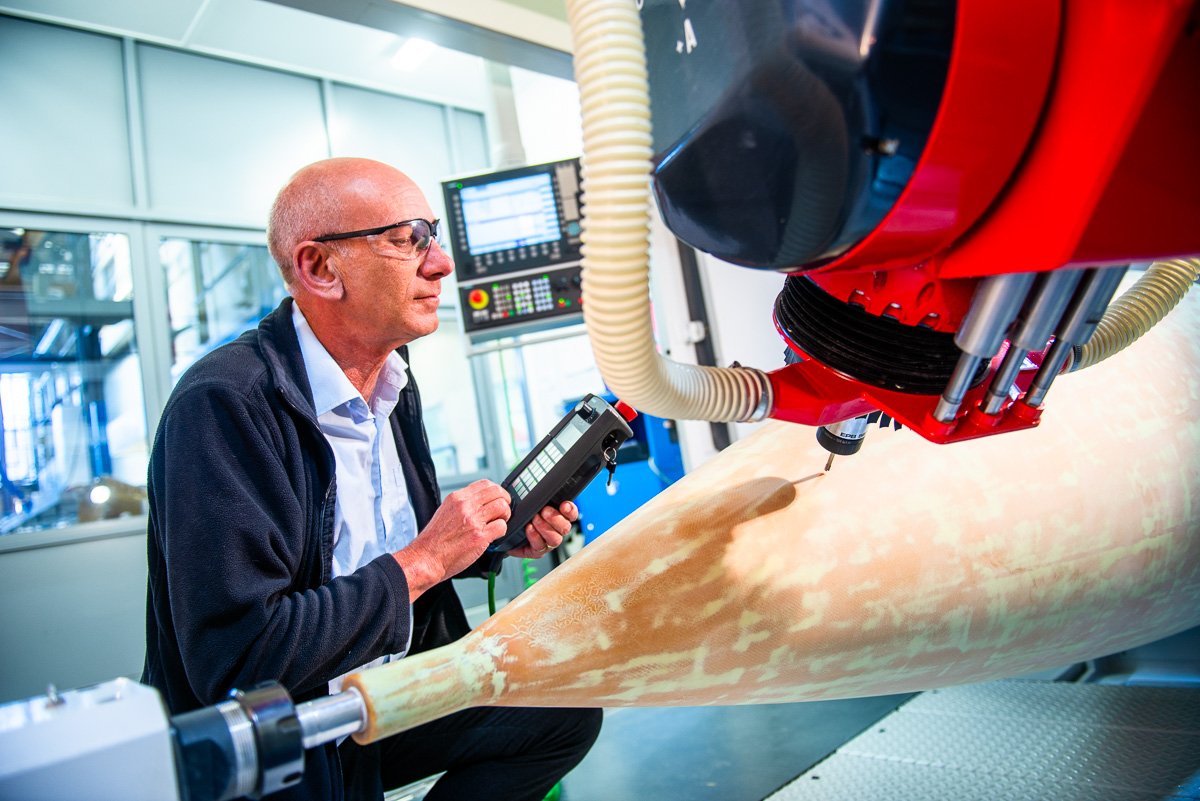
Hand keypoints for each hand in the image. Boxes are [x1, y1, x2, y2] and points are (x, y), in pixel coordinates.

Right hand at [393, 480, 510, 599]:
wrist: (425, 558)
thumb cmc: (433, 541)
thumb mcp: (445, 512)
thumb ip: (462, 505)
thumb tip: (480, 504)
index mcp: (457, 498)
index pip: (485, 483)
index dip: (497, 491)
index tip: (499, 499)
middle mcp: (465, 506)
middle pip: (497, 492)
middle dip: (505, 501)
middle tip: (503, 512)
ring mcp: (473, 520)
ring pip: (502, 507)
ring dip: (505, 516)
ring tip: (498, 524)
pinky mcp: (479, 536)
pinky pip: (502, 527)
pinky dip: (502, 532)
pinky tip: (493, 537)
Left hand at [507, 501, 577, 558]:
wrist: (505, 528)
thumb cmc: (518, 513)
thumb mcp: (529, 501)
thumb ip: (539, 497)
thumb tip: (543, 488)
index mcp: (558, 517)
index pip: (571, 514)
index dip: (570, 510)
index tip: (564, 505)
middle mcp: (555, 531)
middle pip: (566, 528)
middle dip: (555, 518)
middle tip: (544, 511)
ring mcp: (547, 542)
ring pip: (556, 539)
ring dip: (545, 528)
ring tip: (534, 519)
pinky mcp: (537, 551)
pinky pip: (540, 546)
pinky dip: (535, 536)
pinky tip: (529, 528)